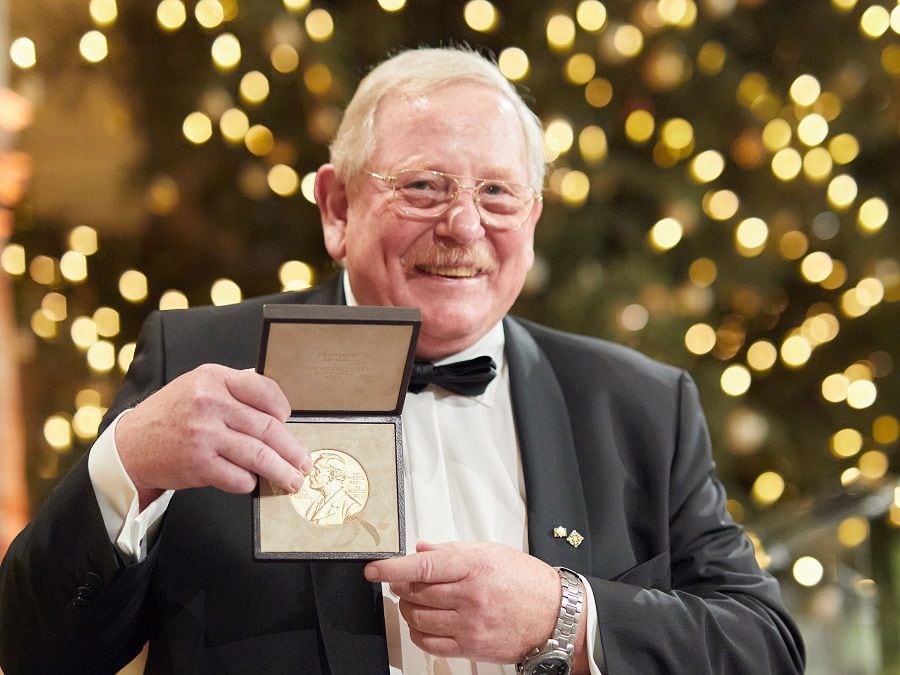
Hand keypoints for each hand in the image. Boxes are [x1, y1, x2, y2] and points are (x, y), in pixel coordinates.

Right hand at [115, 364, 311, 508]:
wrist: (130, 446)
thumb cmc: (169, 415)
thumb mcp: (196, 385)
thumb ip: (233, 386)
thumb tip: (272, 397)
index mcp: (213, 378)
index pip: (263, 389)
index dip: (283, 407)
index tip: (290, 421)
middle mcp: (209, 403)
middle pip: (267, 427)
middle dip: (292, 449)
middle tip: (305, 461)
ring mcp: (204, 435)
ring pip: (258, 455)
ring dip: (281, 471)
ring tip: (293, 479)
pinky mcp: (198, 464)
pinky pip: (238, 477)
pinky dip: (250, 482)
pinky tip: (253, 482)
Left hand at [364, 541, 580, 665]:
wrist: (555, 615)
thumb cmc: (526, 581)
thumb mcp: (491, 552)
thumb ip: (452, 551)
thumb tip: (421, 550)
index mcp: (474, 566)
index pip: (423, 567)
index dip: (393, 568)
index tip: (374, 569)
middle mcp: (470, 596)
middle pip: (416, 593)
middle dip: (402, 587)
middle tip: (403, 581)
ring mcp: (470, 624)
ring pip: (419, 618)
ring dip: (408, 609)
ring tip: (414, 601)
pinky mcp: (471, 647)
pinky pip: (430, 643)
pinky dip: (419, 632)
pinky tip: (423, 623)